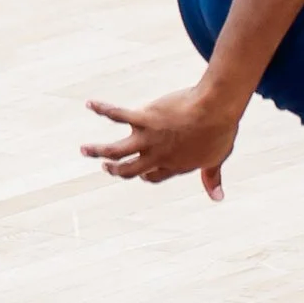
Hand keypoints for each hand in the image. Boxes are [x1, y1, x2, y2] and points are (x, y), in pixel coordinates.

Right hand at [80, 79, 246, 198]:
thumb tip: (218, 198)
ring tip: (84, 149)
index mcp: (174, 166)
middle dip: (114, 170)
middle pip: (129, 169)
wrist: (216, 109)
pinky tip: (90, 104)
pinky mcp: (144, 119)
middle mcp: (157, 156)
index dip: (146, 175)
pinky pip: (117, 115)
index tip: (143, 172)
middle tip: (105, 166)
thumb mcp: (217, 157)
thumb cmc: (220, 131)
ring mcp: (148, 139)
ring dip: (97, 151)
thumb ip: (213, 178)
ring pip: (114, 150)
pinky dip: (102, 109)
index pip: (152, 176)